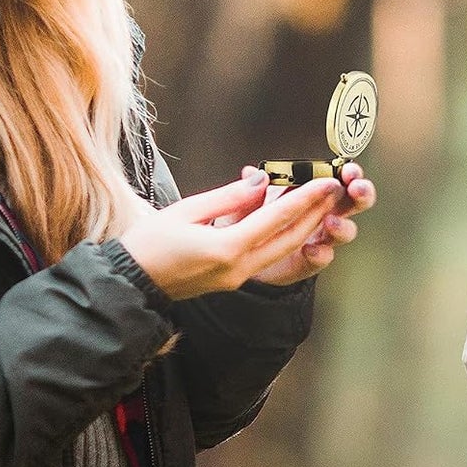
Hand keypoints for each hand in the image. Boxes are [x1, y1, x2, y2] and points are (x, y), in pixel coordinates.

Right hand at [119, 171, 342, 300]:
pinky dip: (282, 235)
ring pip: (281, 249)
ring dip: (304, 225)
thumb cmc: (149, 244)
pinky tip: (291, 218)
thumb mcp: (186, 211)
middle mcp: (238, 268)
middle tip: (335, 189)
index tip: (325, 181)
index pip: (275, 220)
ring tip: (323, 202)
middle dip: (315, 213)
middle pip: (288, 238)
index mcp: (226, 249)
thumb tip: (261, 182)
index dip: (304, 198)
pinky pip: (266, 254)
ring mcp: (237, 278)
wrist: (131, 285)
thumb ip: (228, 197)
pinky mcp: (232, 279)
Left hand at [251, 161, 376, 286]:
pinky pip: (324, 257)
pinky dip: (320, 253)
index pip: (342, 178)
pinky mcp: (311, 261)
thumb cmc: (256, 220)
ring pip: (346, 231)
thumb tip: (251, 173)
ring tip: (331, 221)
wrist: (247, 254)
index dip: (350, 172)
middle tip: (355, 189)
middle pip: (355, 202)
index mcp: (315, 192)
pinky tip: (310, 249)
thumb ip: (255, 186)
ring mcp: (321, 237)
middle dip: (361, 194)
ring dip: (343, 225)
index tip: (349, 170)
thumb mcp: (251, 199)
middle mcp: (325, 213)